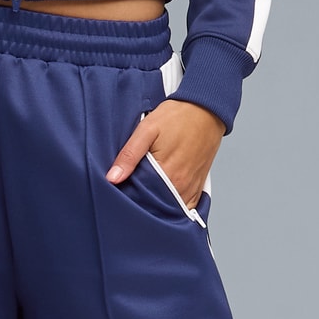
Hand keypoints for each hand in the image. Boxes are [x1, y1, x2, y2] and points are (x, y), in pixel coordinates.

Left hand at [105, 99, 224, 209]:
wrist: (206, 110)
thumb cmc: (177, 117)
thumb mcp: (147, 130)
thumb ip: (129, 155)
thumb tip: (113, 178)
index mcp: (166, 173)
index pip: (141, 199)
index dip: (128, 198)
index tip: (121, 193)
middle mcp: (181, 184)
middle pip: (156, 206)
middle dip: (142, 204)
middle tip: (132, 193)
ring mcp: (191, 187)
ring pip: (171, 208)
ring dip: (158, 206)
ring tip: (146, 196)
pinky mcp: (199, 186)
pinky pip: (186, 206)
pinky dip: (175, 206)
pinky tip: (164, 198)